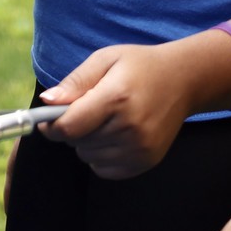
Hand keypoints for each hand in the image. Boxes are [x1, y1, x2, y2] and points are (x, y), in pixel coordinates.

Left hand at [41, 40, 218, 179]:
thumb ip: (75, 82)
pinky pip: (104, 170)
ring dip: (87, 142)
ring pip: (88, 157)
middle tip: (88, 110)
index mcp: (117, 98)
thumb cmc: (140, 66)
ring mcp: (140, 148)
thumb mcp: (106, 60)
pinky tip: (114, 135)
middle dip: (73, 128)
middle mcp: (130, 127)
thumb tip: (47, 102)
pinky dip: (100, 156)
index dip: (51, 125)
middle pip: (77, 142)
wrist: (184, 80)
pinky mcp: (146, 161)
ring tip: (105, 120)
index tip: (48, 118)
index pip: (70, 126)